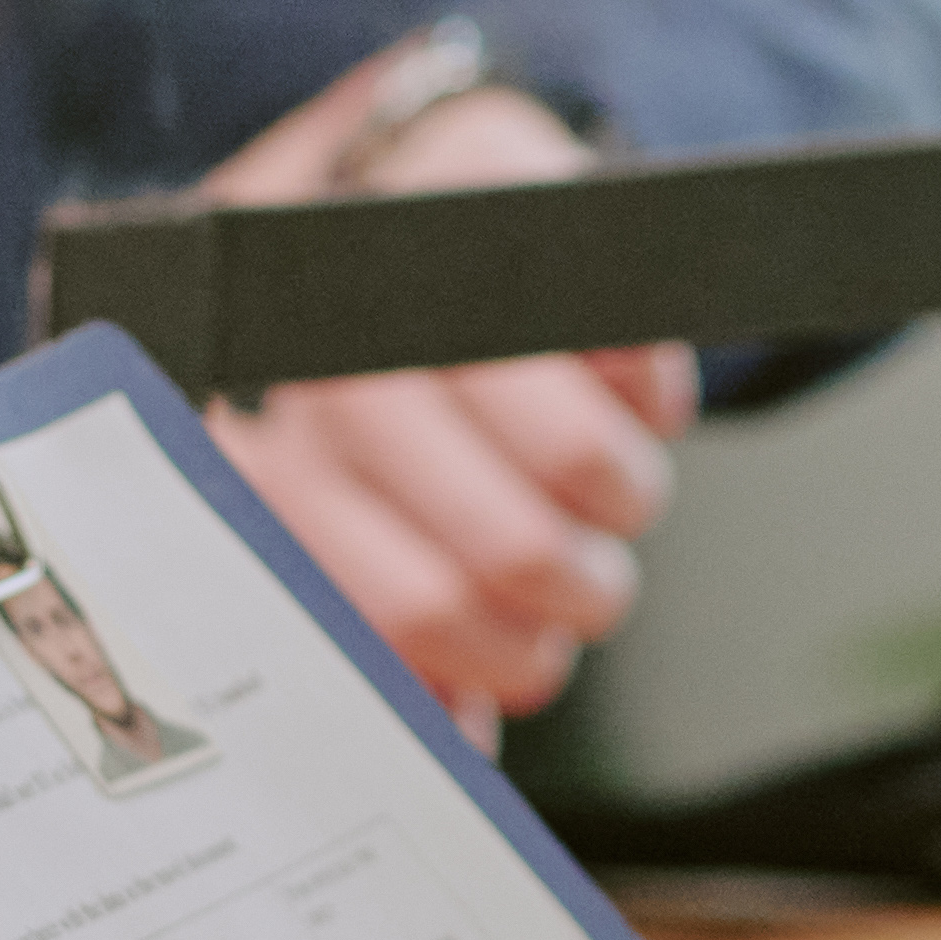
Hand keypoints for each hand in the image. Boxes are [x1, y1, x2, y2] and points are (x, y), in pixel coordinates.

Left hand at [200, 47, 695, 727]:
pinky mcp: (535, 230)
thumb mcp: (344, 499)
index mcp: (285, 459)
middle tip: (578, 587)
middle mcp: (347, 377)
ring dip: (624, 501)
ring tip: (600, 488)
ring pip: (596, 465)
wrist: (403, 192)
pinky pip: (645, 364)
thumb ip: (387, 624)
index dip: (484, 661)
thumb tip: (463, 747)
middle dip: (574, 595)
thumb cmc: (377, 386)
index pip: (406, 605)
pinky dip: (655, 396)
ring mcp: (440, 296)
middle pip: (514, 550)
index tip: (514, 671)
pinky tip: (612, 385)